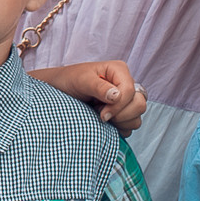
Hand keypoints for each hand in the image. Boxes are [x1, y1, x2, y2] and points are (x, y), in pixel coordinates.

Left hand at [31, 60, 146, 133]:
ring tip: (101, 116)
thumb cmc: (69, 81)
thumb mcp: (81, 81)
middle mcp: (126, 85)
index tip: (101, 113)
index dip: (118, 106)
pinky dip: (119, 129)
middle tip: (101, 115)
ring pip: (137, 118)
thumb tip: (116, 96)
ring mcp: (125, 101)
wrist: (59, 90)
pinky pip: (130, 126)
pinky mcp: (122, 114)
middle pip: (140, 105)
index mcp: (119, 72)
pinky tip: (105, 123)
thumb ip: (98, 87)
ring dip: (120, 122)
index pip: (130, 92)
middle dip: (122, 115)